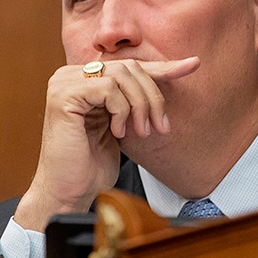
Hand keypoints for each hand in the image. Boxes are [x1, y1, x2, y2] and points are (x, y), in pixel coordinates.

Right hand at [14, 56, 199, 230]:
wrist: (67, 192)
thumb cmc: (91, 166)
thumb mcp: (121, 127)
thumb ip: (132, 102)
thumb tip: (168, 79)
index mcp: (84, 79)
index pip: (129, 66)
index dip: (164, 67)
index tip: (193, 65)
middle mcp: (70, 75)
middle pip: (129, 68)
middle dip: (153, 96)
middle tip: (160, 127)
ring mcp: (64, 83)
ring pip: (121, 75)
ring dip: (141, 106)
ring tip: (141, 132)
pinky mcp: (63, 96)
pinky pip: (108, 89)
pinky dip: (122, 111)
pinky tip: (118, 133)